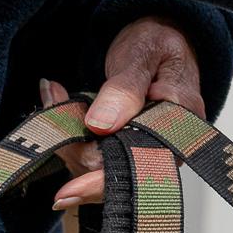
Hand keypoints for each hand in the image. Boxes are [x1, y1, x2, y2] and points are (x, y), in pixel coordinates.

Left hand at [48, 17, 206, 208]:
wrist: (160, 39)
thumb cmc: (158, 43)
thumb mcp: (142, 54)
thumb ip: (125, 87)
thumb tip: (101, 125)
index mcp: (179, 123)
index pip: (140, 166)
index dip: (101, 182)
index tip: (65, 193)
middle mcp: (167, 146)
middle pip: (112, 173)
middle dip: (74, 148)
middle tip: (52, 99)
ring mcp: (146, 151)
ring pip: (97, 170)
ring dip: (67, 141)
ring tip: (55, 95)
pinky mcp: (128, 151)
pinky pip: (92, 161)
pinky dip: (69, 139)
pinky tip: (60, 105)